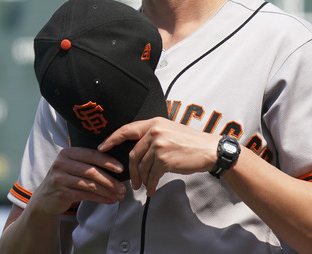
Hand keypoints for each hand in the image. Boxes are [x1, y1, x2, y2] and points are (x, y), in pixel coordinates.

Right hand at [27, 147, 126, 215]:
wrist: (44, 198)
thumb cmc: (64, 179)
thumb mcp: (72, 166)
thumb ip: (87, 163)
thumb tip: (116, 166)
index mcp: (67, 152)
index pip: (91, 155)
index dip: (108, 161)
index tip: (121, 168)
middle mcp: (61, 163)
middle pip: (92, 171)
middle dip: (110, 180)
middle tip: (123, 187)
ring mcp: (60, 178)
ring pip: (90, 185)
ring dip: (107, 191)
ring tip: (119, 195)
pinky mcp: (61, 193)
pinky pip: (86, 195)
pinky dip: (100, 198)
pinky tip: (109, 200)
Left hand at [99, 118, 220, 195]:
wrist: (209, 150)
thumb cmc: (191, 143)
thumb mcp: (170, 131)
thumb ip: (153, 135)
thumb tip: (137, 149)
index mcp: (154, 123)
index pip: (126, 130)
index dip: (112, 139)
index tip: (102, 147)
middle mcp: (154, 132)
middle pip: (133, 154)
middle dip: (131, 171)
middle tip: (133, 182)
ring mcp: (159, 145)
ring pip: (142, 167)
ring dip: (142, 179)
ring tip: (145, 186)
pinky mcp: (164, 159)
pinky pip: (151, 175)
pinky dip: (150, 185)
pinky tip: (151, 189)